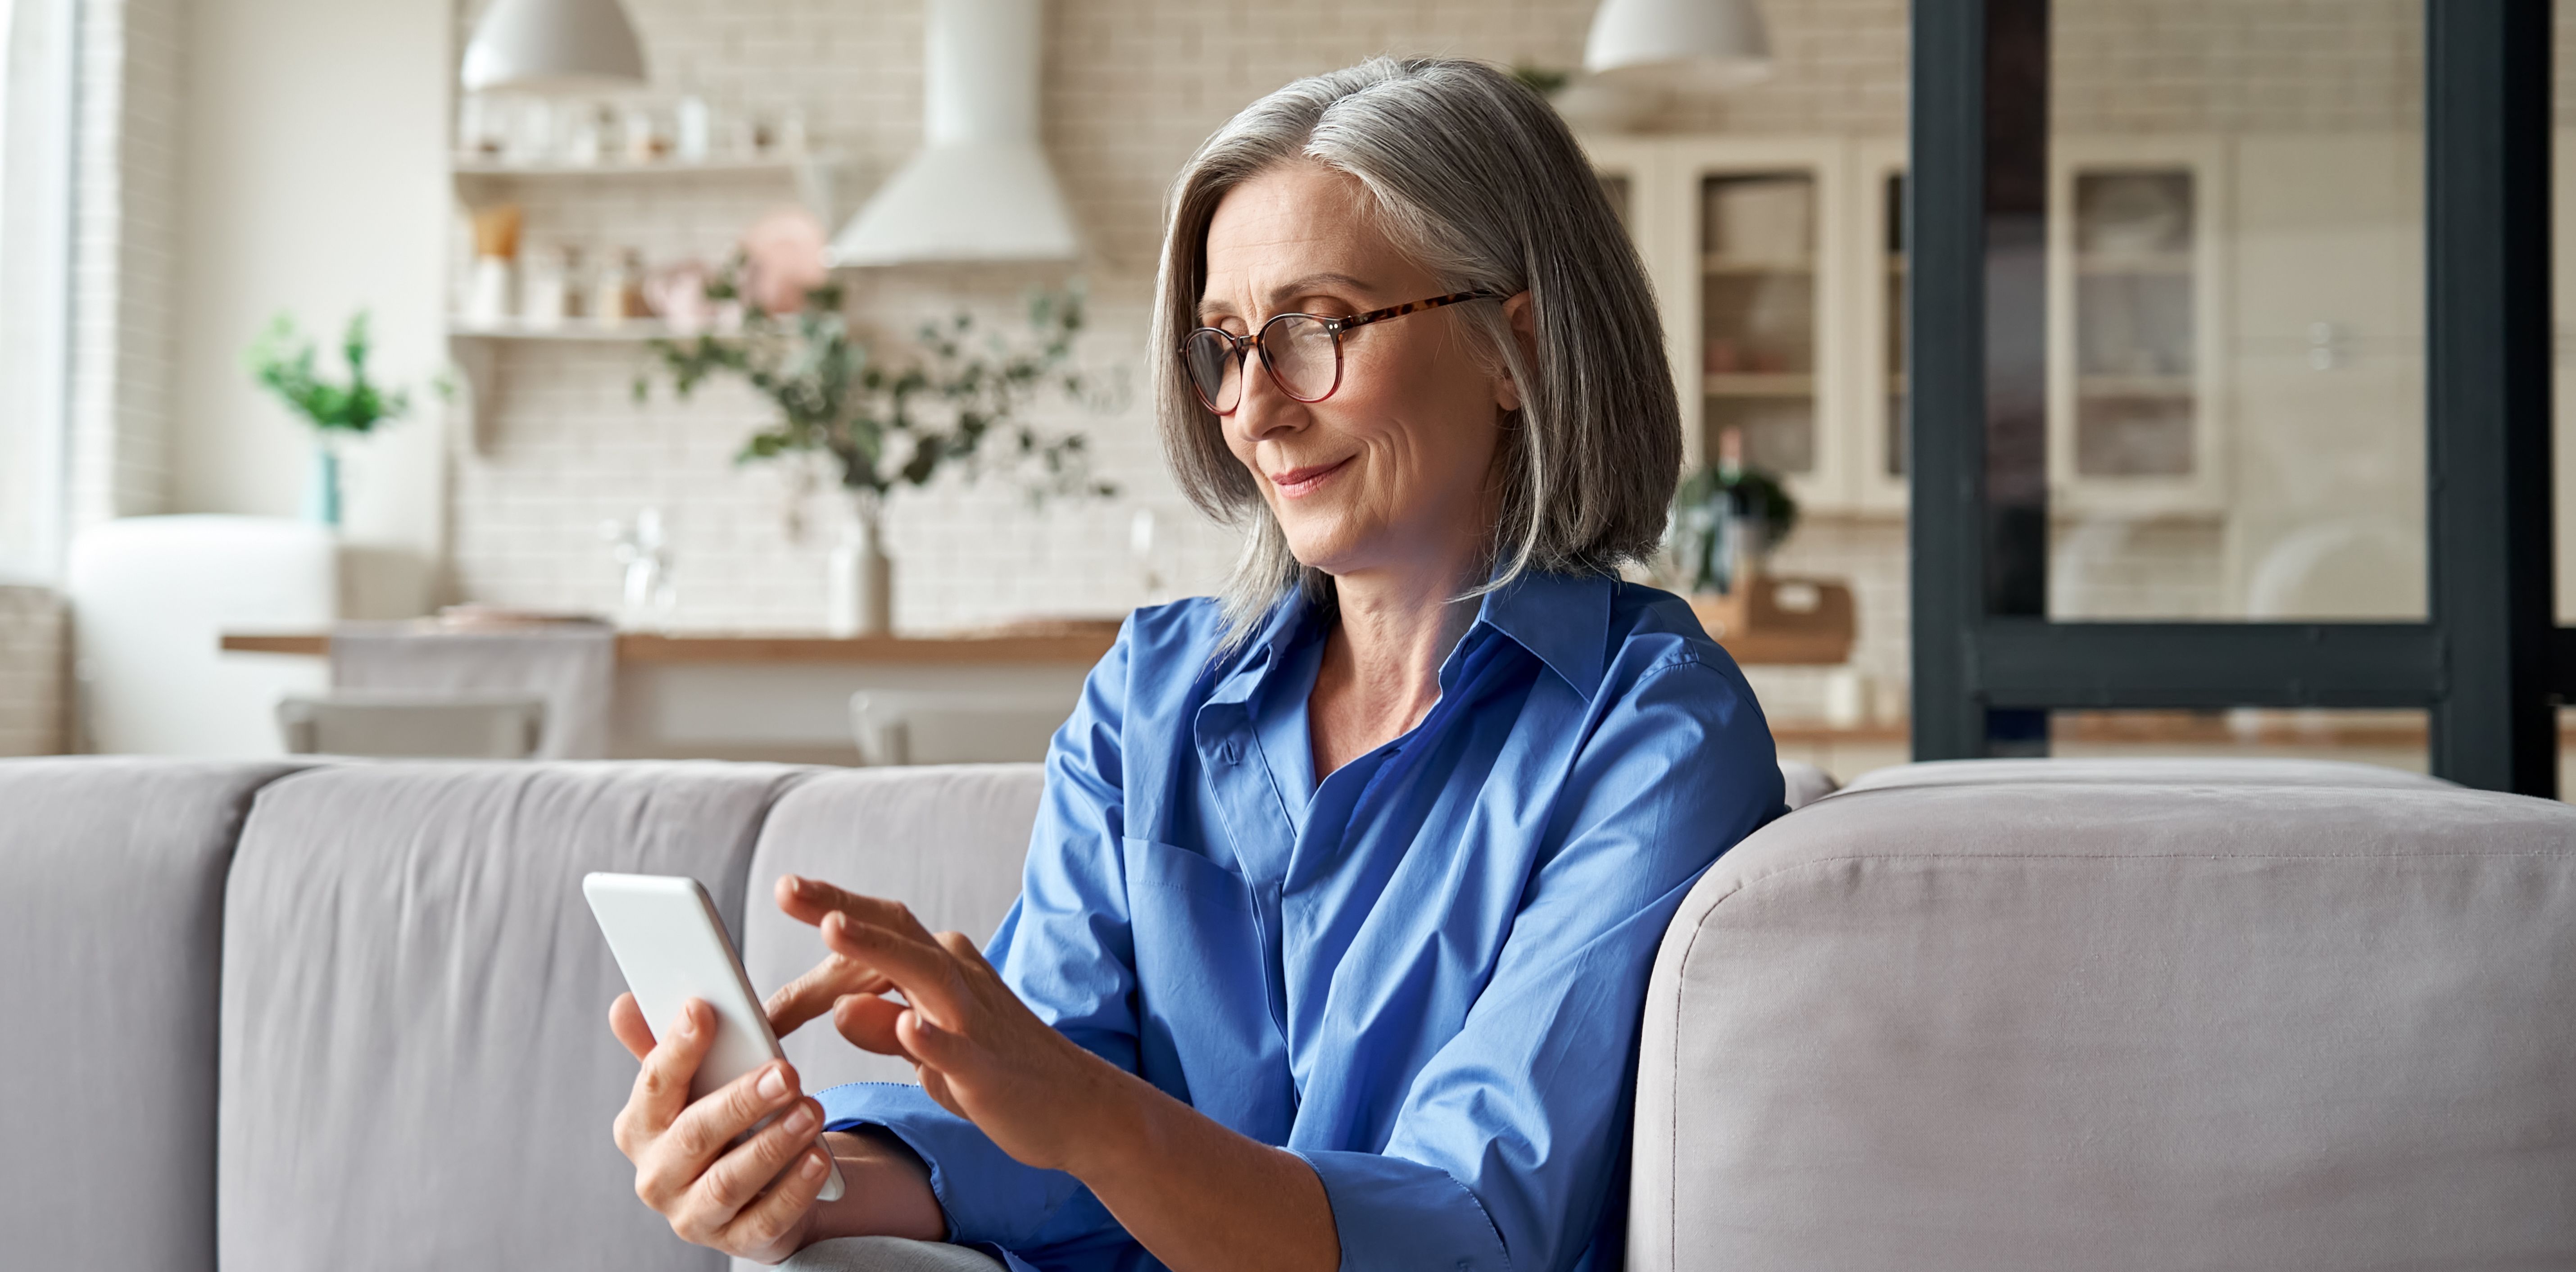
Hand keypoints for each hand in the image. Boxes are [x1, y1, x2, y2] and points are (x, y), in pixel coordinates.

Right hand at [608, 995, 835, 1263]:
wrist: (749, 1196)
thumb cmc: (717, 1127)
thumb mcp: (692, 1088)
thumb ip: (663, 1047)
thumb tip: (625, 1005)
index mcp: (640, 1128)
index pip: (654, 1085)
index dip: (677, 1048)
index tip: (703, 1010)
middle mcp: (657, 1176)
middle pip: (695, 1135)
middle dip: (741, 1101)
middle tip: (786, 1072)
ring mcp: (692, 1215)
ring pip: (728, 1182)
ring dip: (772, 1145)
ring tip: (811, 1111)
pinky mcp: (735, 1241)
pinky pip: (765, 1219)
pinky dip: (793, 1190)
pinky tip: (818, 1159)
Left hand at [774, 875, 1124, 1173]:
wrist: (1080, 1109)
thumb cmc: (999, 1074)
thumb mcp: (928, 1049)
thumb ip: (883, 1026)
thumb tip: (839, 1007)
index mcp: (943, 968)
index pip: (880, 933)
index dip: (829, 915)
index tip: (786, 891)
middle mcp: (959, 980)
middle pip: (896, 933)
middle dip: (841, 907)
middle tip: (788, 887)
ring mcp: (976, 1022)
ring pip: (924, 974)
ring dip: (878, 949)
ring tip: (832, 928)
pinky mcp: (989, 1069)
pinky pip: (957, 1050)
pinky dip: (931, 1037)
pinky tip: (906, 1026)